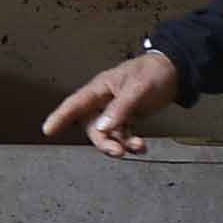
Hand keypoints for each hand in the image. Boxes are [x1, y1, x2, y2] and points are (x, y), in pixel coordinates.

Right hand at [44, 46, 185, 154]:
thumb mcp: (137, 89)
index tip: (48, 129)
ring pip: (108, 134)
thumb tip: (103, 128)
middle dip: (104, 142)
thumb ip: (120, 108)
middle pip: (93, 127)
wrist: (175, 71)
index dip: (60, 116)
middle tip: (118, 151)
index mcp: (100, 88)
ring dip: (121, 144)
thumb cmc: (153, 72)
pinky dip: (130, 142)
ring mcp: (115, 110)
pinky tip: (141, 146)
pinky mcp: (127, 117)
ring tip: (138, 146)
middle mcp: (104, 100)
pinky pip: (122, 134)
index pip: (75, 103)